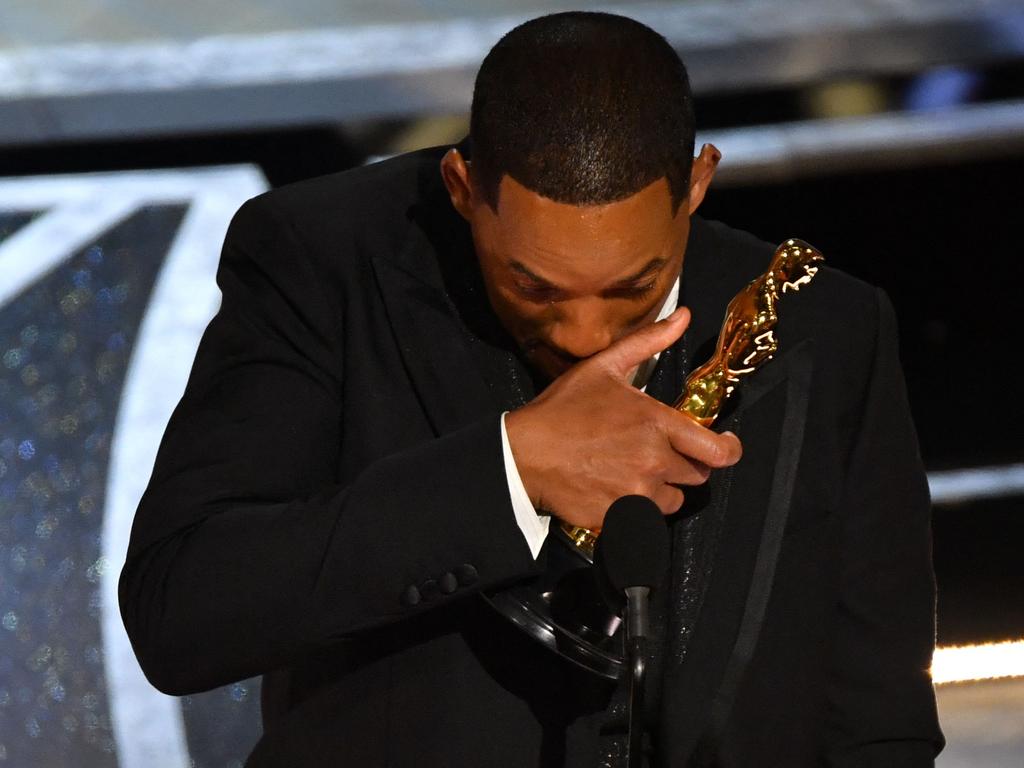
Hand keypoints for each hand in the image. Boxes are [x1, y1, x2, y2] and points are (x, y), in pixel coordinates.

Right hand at [505, 307, 741, 529]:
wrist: (523, 454)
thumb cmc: (562, 409)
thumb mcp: (604, 366)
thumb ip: (649, 342)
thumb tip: (684, 317)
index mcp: (656, 423)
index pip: (717, 450)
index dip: (729, 450)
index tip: (725, 446)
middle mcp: (654, 460)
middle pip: (697, 475)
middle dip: (684, 464)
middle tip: (659, 453)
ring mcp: (637, 492)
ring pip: (673, 499)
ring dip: (662, 488)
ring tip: (634, 472)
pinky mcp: (621, 517)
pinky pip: (647, 518)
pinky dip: (638, 508)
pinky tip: (616, 489)